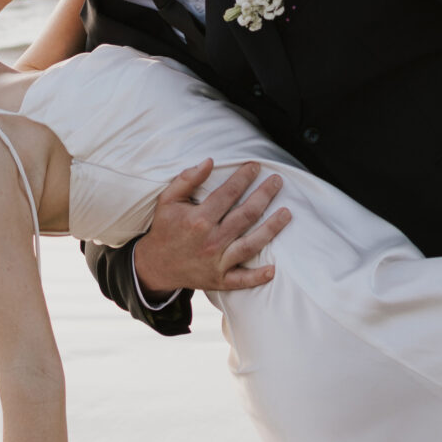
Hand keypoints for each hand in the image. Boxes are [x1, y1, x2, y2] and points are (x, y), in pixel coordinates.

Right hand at [131, 159, 291, 295]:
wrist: (154, 265)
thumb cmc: (165, 229)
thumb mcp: (168, 200)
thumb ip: (187, 179)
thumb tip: (209, 161)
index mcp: (198, 220)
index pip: (228, 193)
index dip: (244, 177)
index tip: (255, 166)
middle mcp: (210, 240)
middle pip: (246, 215)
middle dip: (264, 195)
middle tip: (277, 181)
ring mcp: (216, 262)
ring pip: (251, 245)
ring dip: (272, 229)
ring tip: (287, 213)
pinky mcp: (219, 280)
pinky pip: (242, 280)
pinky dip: (257, 277)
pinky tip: (273, 269)